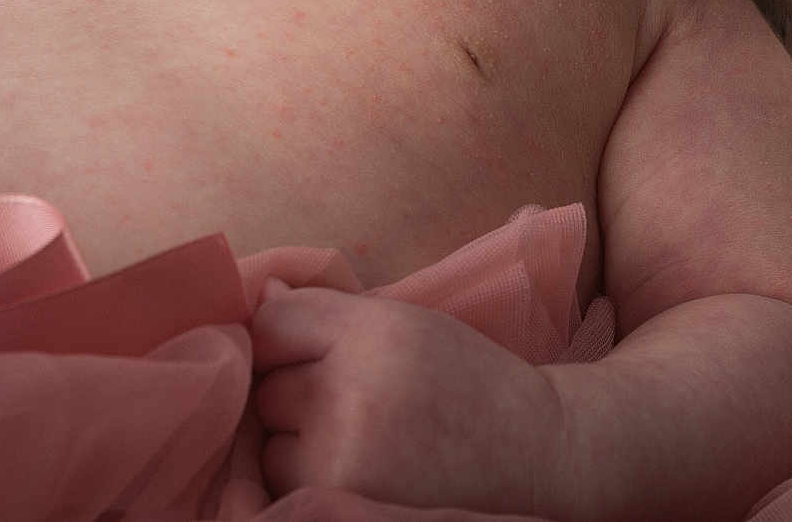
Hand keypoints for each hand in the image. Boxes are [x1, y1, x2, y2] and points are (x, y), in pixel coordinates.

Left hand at [250, 284, 568, 514]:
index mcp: (376, 334)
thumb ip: (327, 310)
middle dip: (296, 386)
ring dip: (294, 437)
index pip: (273, 322)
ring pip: (266, 439)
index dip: (286, 333)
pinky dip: (307, 475)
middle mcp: (353, 394)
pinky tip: (358, 464)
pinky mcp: (338, 499)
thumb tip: (260, 293)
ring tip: (362, 433)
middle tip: (360, 394)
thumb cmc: (462, 379)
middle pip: (266, 383)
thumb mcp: (404, 323)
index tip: (312, 344)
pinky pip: (282, 482)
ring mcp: (342, 458)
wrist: (531, 452)